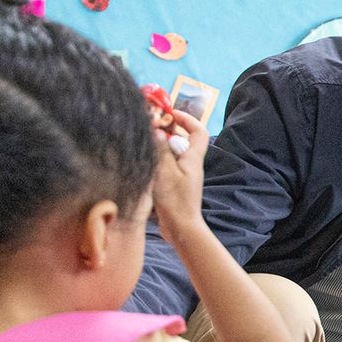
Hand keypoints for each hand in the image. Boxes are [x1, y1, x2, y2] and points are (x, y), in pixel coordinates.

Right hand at [150, 109, 208, 246]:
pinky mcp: (174, 186)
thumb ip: (161, 148)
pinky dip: (155, 161)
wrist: (180, 229)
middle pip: (182, 140)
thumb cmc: (175, 200)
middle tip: (149, 126)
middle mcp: (190, 165)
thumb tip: (156, 127)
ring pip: (172, 153)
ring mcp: (182, 176)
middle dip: (167, 131)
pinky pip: (166, 167)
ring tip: (143, 142)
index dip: (187, 119)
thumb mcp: (165, 170)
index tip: (170, 113)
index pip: (198, 132)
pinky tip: (143, 162)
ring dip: (159, 146)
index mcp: (192, 158)